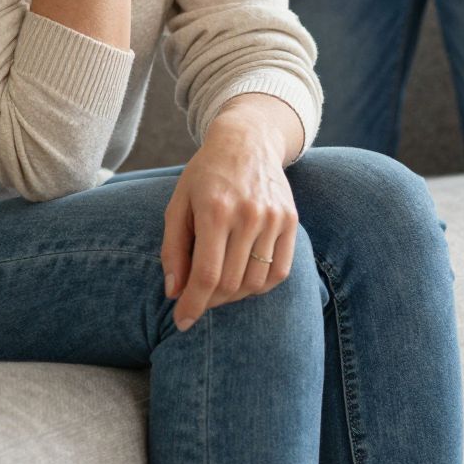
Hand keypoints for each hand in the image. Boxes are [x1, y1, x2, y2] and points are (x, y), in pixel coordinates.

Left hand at [161, 97, 302, 331]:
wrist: (247, 142)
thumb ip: (173, 249)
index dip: (193, 305)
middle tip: (197, 299)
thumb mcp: (178, 205)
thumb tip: (174, 292)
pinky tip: (244, 279)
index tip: (182, 322)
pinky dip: (261, 285)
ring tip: (219, 286)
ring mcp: (274, 218)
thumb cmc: (205, 175)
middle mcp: (249, 215)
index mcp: (216, 210)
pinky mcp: (290, 220)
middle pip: (230, 283)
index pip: (207, 275)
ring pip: (255, 282)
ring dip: (234, 295)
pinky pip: (280, 271)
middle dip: (209, 301)